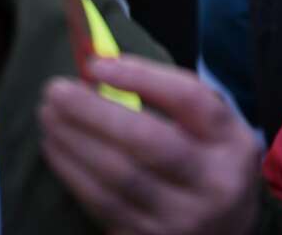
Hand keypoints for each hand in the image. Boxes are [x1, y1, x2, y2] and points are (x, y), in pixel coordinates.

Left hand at [39, 56, 261, 234]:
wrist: (225, 230)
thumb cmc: (206, 161)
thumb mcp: (208, 125)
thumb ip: (165, 92)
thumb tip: (100, 68)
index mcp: (232, 142)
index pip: (189, 100)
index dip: (141, 77)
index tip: (96, 64)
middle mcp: (213, 184)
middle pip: (149, 142)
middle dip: (95, 113)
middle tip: (56, 90)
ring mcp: (182, 219)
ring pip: (119, 178)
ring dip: (74, 143)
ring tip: (49, 116)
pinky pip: (104, 205)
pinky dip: (74, 174)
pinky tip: (57, 149)